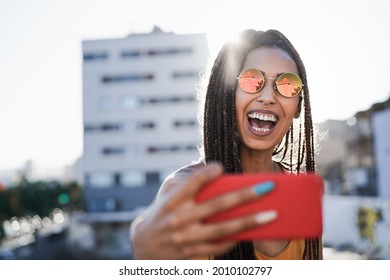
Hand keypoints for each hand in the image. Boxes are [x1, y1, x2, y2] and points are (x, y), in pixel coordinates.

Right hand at [130, 163, 276, 258]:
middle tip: (268, 187)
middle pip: (217, 205)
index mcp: (173, 199)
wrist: (144, 244)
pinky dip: (236, 237)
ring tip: (273, 214)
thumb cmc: (162, 211)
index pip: (192, 183)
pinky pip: (219, 245)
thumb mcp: (167, 191)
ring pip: (224, 229)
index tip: (220, 167)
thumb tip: (212, 167)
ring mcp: (187, 237)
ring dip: (251, 221)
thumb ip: (187, 178)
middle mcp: (180, 218)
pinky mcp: (193, 251)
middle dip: (245, 195)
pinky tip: (254, 231)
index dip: (206, 174)